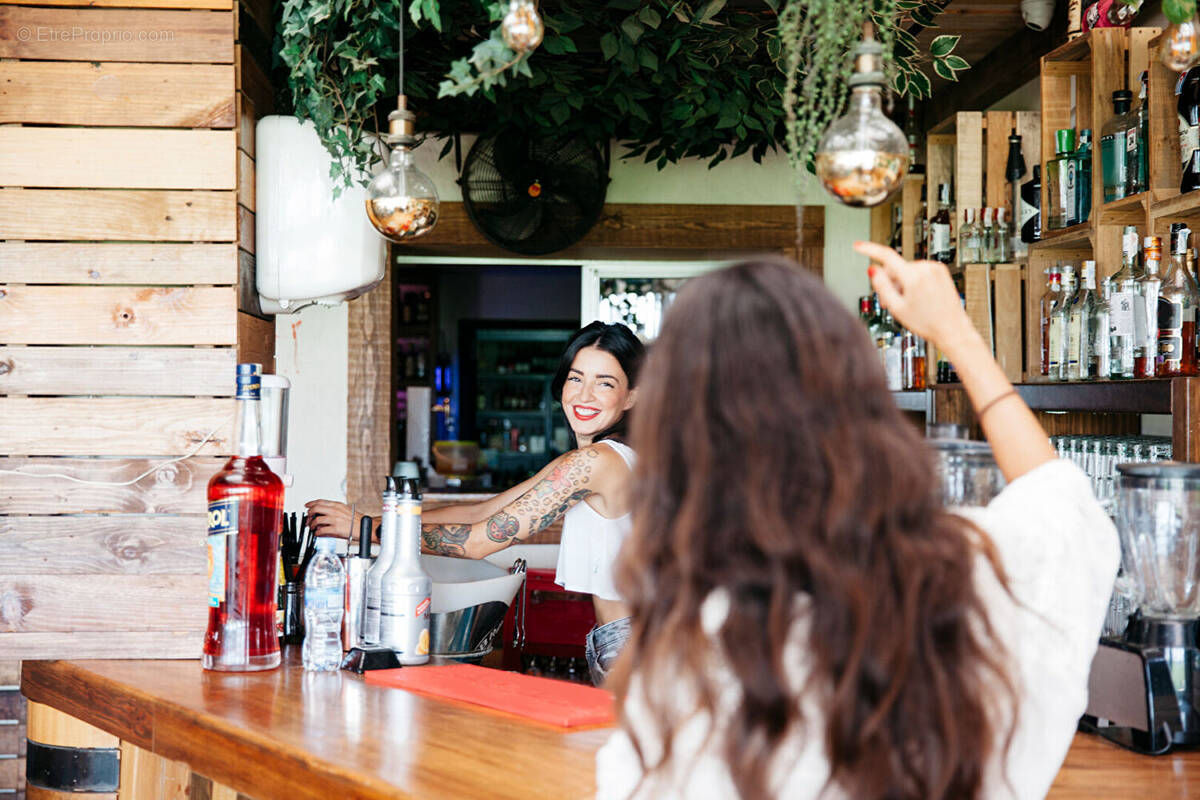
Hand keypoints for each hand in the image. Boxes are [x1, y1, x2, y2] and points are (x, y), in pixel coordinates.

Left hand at [304, 499, 366, 539]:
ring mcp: (335, 520)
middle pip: (316, 508)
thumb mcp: (345, 510)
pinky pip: (321, 531)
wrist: (365, 527)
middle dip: (309, 514)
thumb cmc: (357, 520)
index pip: (320, 501)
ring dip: (312, 525)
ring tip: (313, 528)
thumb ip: (334, 511)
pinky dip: (317, 533)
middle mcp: (335, 511)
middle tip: (309, 518)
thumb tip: (324, 514)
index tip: (307, 506)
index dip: (311, 503)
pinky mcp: (335, 529)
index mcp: (337, 505)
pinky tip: (318, 534)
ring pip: (317, 520)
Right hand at [853, 241, 982, 358]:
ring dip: (902, 283)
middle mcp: (926, 268)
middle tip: (889, 302)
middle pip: (896, 268)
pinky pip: (919, 271)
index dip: (869, 249)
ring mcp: (935, 268)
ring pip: (907, 270)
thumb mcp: (897, 308)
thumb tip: (873, 270)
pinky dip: (914, 281)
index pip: (886, 256)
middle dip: (890, 282)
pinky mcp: (941, 271)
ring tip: (907, 302)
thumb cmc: (927, 323)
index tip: (858, 245)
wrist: (952, 329)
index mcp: (914, 276)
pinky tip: (917, 297)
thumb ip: (882, 287)